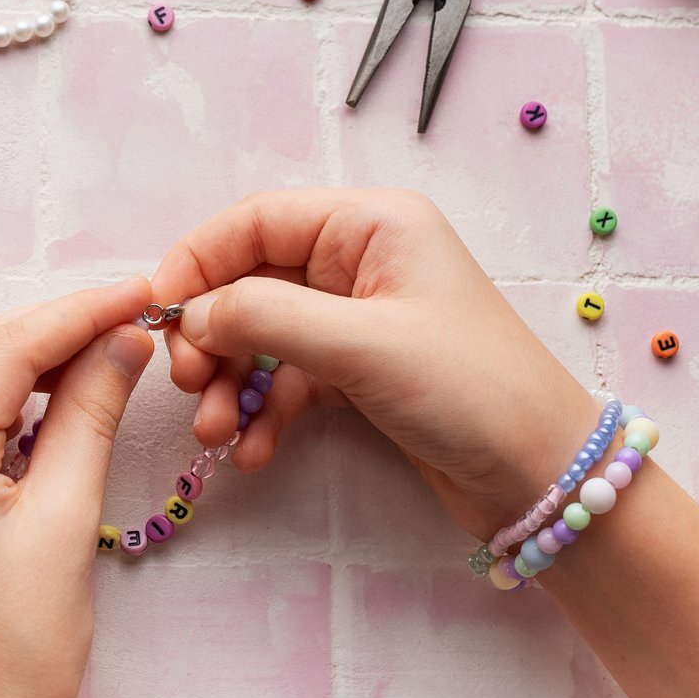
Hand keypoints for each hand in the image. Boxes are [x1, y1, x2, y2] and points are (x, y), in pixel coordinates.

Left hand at [0, 277, 155, 697]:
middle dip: (44, 331)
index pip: (5, 350)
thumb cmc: (22, 650)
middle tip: (119, 329)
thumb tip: (123, 338)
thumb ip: (89, 411)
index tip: (136, 294)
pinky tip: (10, 406)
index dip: (79, 313)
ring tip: (71, 368)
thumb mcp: (67, 518)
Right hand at [151, 189, 596, 539]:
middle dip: (213, 335)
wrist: (543, 477)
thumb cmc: (470, 389)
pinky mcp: (360, 372)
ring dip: (231, 382)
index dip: (199, 261)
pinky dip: (264, 413)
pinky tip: (252, 452)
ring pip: (263, 336)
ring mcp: (360, 318)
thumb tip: (190, 312)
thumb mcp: (361, 346)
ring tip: (217, 434)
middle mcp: (363, 260)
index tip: (155, 311)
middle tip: (190, 384)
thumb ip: (266, 318)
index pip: (258, 220)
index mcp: (372, 224)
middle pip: (252, 280)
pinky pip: (288, 380)